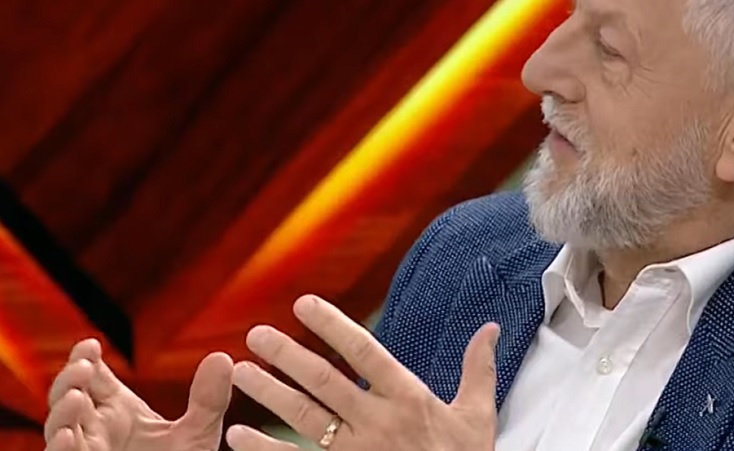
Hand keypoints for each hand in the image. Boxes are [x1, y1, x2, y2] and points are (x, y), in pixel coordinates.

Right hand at [43, 338, 233, 450]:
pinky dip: (62, 449)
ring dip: (62, 414)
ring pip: (58, 431)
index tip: (91, 345)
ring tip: (76, 398)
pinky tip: (69, 438)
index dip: (86, 359)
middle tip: (84, 367)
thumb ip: (209, 400)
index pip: (93, 377)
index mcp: (117, 410)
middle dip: (69, 380)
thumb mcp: (197, 434)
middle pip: (68, 398)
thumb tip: (221, 357)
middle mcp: (96, 430)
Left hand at [225, 295, 497, 450]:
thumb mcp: (478, 416)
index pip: (363, 350)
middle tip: (257, 334)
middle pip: (323, 381)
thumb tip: (489, 328)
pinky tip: (238, 436)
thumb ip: (478, 368)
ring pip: (304, 416)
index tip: (303, 303)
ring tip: (240, 372)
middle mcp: (378, 422)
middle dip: (287, 354)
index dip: (331, 324)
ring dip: (269, 393)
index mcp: (408, 398)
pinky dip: (265, 449)